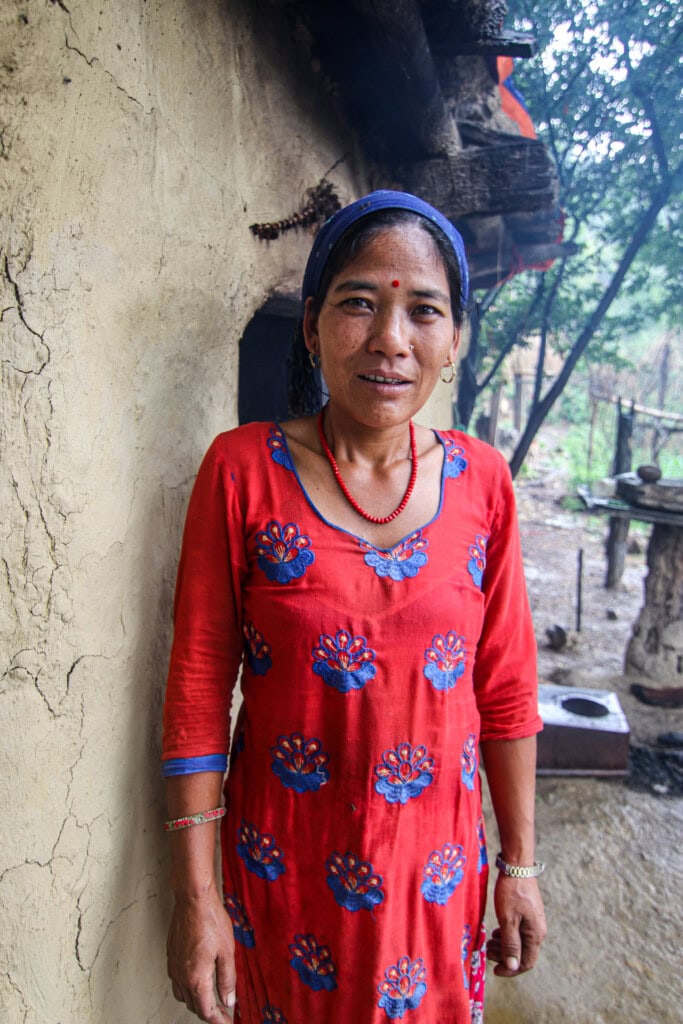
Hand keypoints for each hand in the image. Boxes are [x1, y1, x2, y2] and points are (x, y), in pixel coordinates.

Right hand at [167, 887, 235, 1021]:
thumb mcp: (227, 952)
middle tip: (224, 1011)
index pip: (206, 1011)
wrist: (193, 899)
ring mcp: (174, 966)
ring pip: (183, 995)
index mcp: (197, 978)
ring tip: (211, 998)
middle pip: (194, 1006)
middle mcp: (182, 976)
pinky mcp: (171, 955)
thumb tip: (229, 1000)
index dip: (219, 1020)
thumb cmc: (211, 920)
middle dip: (209, 1012)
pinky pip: (177, 981)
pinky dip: (187, 988)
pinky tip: (197, 980)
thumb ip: (228, 979)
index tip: (228, 1022)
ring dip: (197, 1001)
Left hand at [487, 874, 546, 976]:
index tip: (494, 970)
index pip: (526, 962)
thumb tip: (513, 967)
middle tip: (487, 951)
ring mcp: (534, 921)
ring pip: (519, 941)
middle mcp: (538, 930)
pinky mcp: (528, 912)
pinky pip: (519, 931)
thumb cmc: (511, 893)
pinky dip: (507, 934)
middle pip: (523, 953)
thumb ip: (511, 944)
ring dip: (504, 945)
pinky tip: (496, 931)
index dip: (511, 970)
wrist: (517, 866)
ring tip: (488, 941)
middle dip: (504, 956)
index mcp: (536, 935)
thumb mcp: (508, 920)